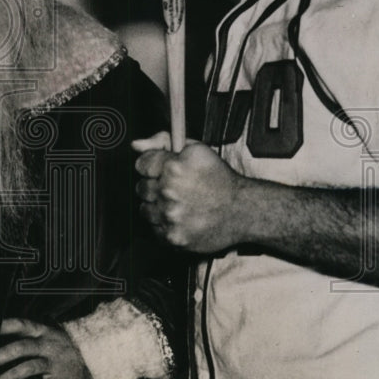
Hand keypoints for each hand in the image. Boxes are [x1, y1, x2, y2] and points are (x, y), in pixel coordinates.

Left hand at [0, 318, 94, 378]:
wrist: (97, 364)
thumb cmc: (66, 350)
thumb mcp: (52, 336)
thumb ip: (32, 334)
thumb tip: (3, 332)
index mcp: (44, 331)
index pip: (21, 324)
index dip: (5, 325)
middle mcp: (49, 344)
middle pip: (20, 347)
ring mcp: (54, 363)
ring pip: (26, 368)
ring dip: (5, 378)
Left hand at [133, 131, 250, 252]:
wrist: (242, 210)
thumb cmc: (219, 179)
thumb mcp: (195, 149)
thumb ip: (162, 142)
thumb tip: (136, 145)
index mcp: (174, 168)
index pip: (141, 165)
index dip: (151, 167)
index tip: (161, 171)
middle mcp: (169, 192)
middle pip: (141, 188)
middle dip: (155, 186)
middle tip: (175, 189)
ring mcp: (171, 216)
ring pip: (145, 209)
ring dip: (157, 207)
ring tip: (179, 204)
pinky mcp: (173, 237)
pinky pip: (154, 229)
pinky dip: (164, 225)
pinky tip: (181, 218)